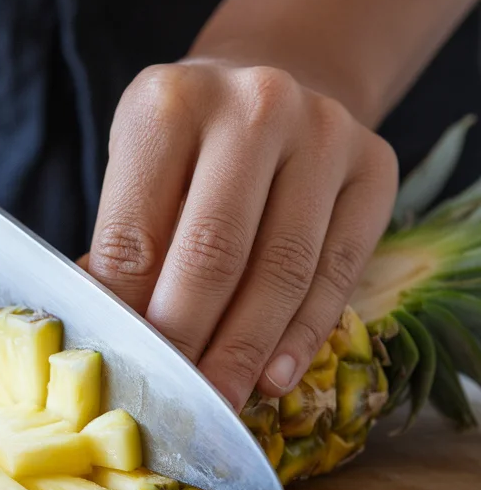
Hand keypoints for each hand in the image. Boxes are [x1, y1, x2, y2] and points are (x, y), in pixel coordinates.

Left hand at [86, 61, 398, 409]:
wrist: (270, 89)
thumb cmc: (186, 147)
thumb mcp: (138, 171)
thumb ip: (126, 245)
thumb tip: (113, 333)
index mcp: (169, 104)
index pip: (135, 233)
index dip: (127, 315)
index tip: (125, 371)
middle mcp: (253, 106)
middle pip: (214, 252)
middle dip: (189, 341)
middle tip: (175, 400)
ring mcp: (324, 131)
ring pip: (284, 267)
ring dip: (247, 349)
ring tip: (222, 399)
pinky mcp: (375, 165)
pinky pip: (339, 268)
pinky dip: (304, 333)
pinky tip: (276, 375)